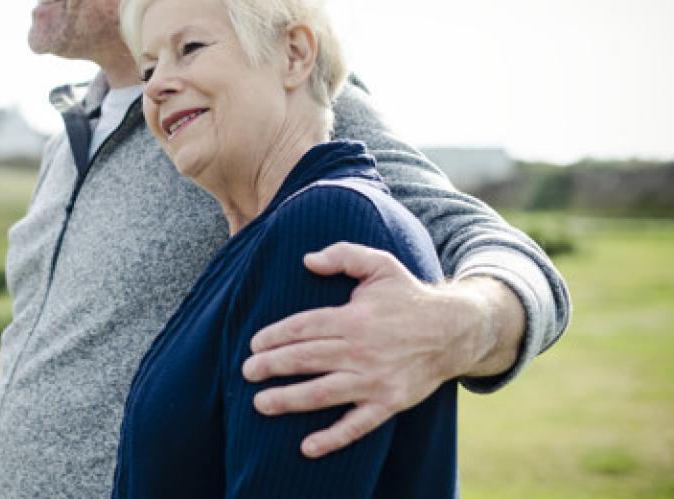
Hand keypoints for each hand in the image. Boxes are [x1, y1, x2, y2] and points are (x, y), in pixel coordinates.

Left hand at [241, 242, 497, 457]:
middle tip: (246, 372)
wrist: (455, 331)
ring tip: (260, 403)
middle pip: (305, 359)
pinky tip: (307, 447)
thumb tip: (307, 260)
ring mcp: (374, 380)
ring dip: (288, 400)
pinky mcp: (388, 403)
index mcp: (353, 318)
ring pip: (322, 393)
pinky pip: (357, 425)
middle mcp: (360, 350)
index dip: (274, 336)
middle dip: (270, 366)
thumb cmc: (408, 296)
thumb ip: (343, 255)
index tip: (253, 344)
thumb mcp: (380, 264)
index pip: (303, 327)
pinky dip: (332, 438)